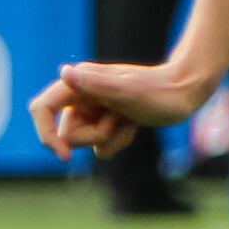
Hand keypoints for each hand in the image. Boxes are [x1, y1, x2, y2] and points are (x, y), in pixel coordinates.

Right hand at [31, 55, 205, 155]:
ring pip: (85, 143)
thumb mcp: (127, 91)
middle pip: (67, 134)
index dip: (46, 134)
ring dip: (109, 138)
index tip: (64, 156)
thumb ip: (95, 85)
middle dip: (94, 135)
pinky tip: (133, 125)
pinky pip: (101, 147)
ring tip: (129, 119)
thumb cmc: (159, 91)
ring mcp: (94, 110)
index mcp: (79, 83)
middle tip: (120, 118)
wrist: (186, 92)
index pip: (42, 108)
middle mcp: (82, 95)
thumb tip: (65, 72)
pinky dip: (118, 141)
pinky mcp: (107, 121)